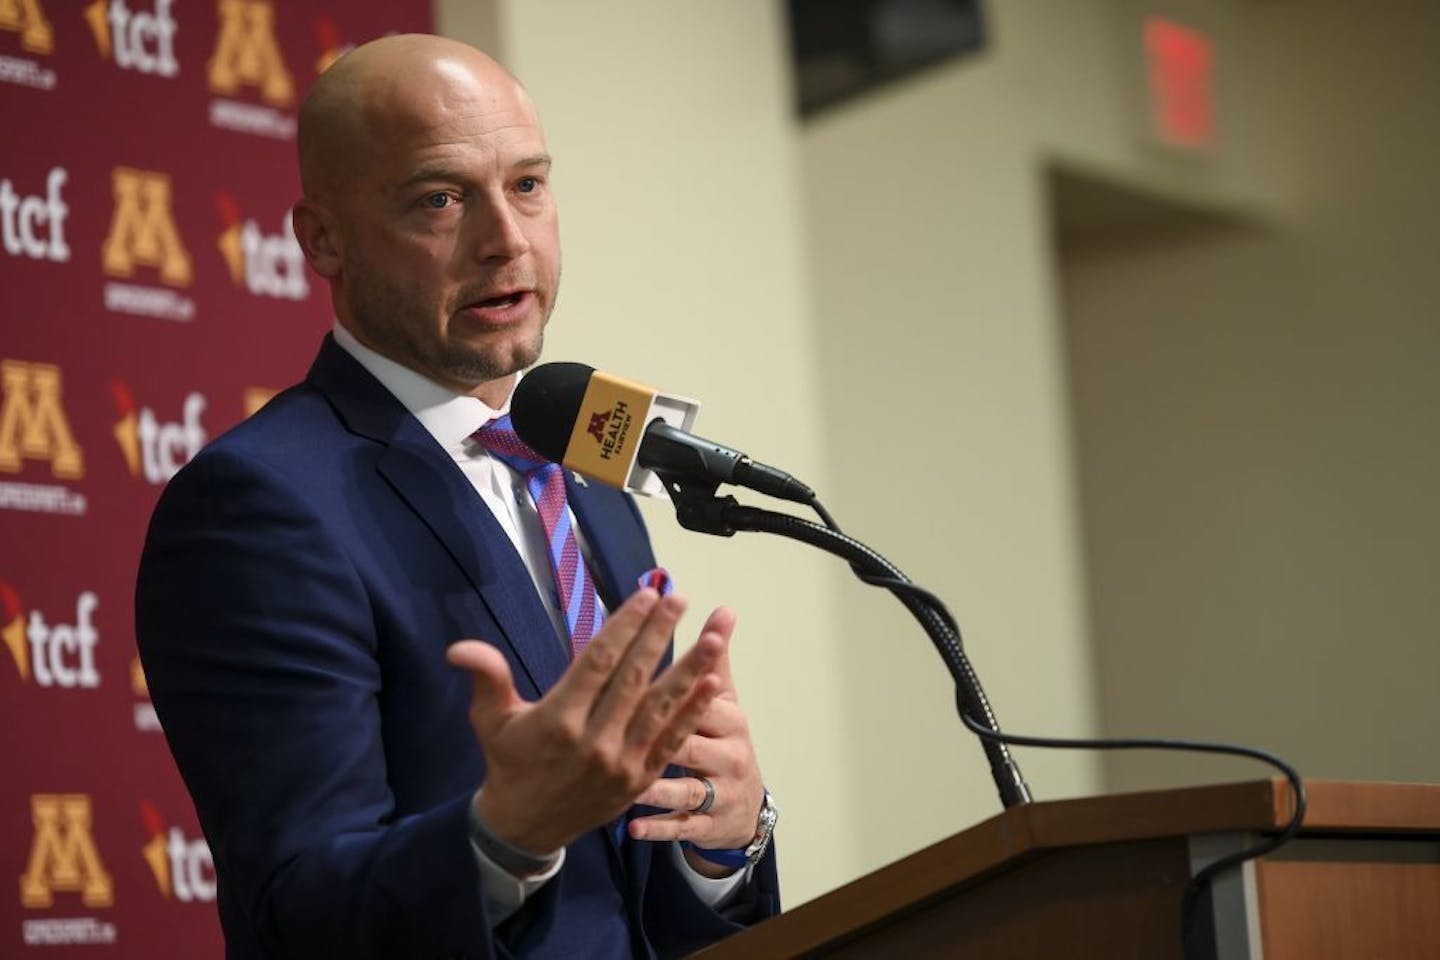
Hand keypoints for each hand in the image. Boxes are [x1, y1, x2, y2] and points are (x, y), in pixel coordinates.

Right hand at [445, 589, 731, 854]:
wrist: (525, 828)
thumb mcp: (490, 720)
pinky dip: (694, 712)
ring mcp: (621, 762)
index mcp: (557, 720)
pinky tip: (715, 684)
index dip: (624, 627)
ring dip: (690, 671)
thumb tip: (459, 647)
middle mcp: (593, 741)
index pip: (597, 664)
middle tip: (681, 599)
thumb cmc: (509, 762)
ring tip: (716, 638)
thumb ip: (486, 678)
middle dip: (659, 636)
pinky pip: (672, 741)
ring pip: (660, 708)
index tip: (646, 595)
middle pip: (633, 679)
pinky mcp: (640, 779)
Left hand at [627, 620, 765, 875]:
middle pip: (692, 739)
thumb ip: (716, 655)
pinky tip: (633, 829)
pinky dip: (660, 829)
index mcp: (729, 719)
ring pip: (689, 789)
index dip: (677, 679)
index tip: (642, 664)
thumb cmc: (722, 739)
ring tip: (628, 783)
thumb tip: (725, 609)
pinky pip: (683, 827)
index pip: (700, 695)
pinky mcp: (707, 825)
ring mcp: (719, 793)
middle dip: (662, 731)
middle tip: (622, 722)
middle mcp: (729, 755)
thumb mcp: (723, 698)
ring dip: (660, 787)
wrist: (743, 806)